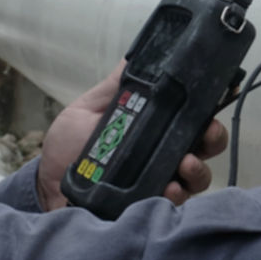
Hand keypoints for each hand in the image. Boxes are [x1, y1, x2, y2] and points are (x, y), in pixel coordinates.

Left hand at [36, 62, 228, 212]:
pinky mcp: (150, 206)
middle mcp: (165, 155)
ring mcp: (162, 182)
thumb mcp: (88, 109)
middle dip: (213, 139)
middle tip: (206, 135)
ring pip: (198, 178)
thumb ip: (115, 86)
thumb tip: (138, 53)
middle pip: (206, 147)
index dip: (208, 111)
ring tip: (185, 165)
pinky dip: (178, 195)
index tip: (210, 105)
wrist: (47, 185)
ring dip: (198, 170)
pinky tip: (169, 189)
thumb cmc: (68, 147)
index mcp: (156, 129)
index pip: (193, 119)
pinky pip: (176, 204)